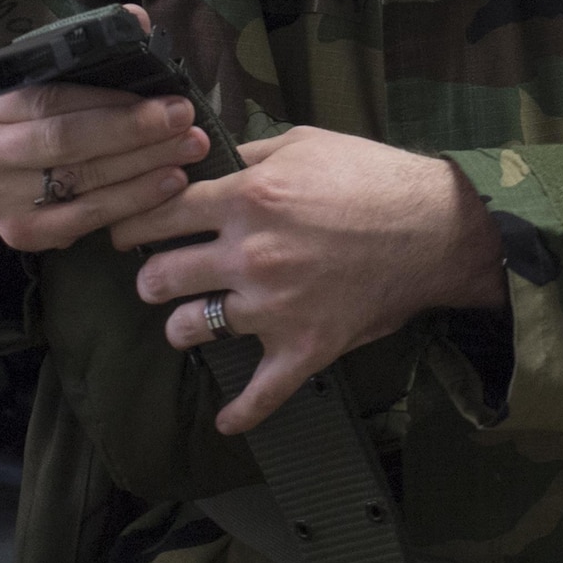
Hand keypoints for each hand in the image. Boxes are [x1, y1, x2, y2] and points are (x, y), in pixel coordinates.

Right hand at [0, 6, 210, 251]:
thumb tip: (137, 21)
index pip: (53, 101)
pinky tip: (165, 186)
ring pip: (81, 185)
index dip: (115, 104)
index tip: (171, 102)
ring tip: (187, 155)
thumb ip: (86, 43)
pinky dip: (130, 203)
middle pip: (67, 144)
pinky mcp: (16, 234)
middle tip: (188, 128)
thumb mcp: (37, 70)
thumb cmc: (19, 105)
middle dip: (136, 135)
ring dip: (143, 170)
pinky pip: (83, 221)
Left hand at [113, 128, 505, 434]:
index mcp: (247, 198)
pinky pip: (261, 394)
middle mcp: (250, 254)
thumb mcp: (304, 142)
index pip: (158, 213)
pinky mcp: (304, 347)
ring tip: (186, 321)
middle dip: (149, 277)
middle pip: (160, 276)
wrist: (437, 229)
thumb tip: (205, 152)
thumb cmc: (373, 177)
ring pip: (190, 328)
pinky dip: (240, 413)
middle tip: (155, 276)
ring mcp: (274, 305)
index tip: (125, 230)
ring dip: (181, 326)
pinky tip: (225, 420)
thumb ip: (248, 150)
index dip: (132, 222)